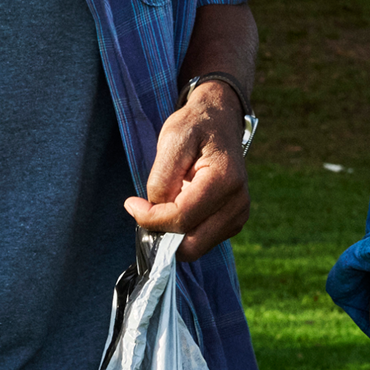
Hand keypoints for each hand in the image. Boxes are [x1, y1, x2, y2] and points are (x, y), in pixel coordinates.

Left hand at [126, 80, 248, 253]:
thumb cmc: (195, 127)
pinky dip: (183, 232)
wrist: (219, 122)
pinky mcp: (233, 222)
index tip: (132, 203)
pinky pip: (201, 242)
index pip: (181, 218)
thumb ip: (162, 178)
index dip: (150, 218)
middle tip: (147, 209)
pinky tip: (179, 206)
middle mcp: (238, 203)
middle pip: (191, 245)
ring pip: (195, 248)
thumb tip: (153, 210)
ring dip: (173, 233)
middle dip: (162, 233)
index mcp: (225, 180)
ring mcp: (238, 216)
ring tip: (167, 202)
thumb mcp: (172, 140)